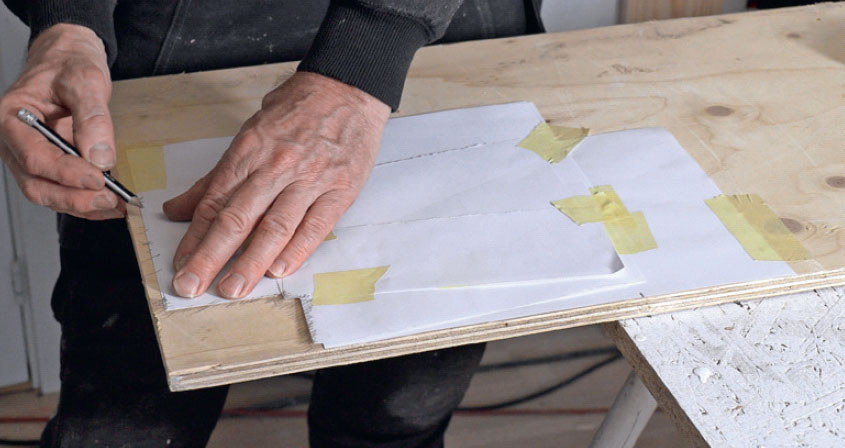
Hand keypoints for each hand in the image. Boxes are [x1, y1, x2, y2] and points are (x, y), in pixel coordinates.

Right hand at [0, 24, 122, 219]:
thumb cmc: (68, 63)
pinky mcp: (50, 163)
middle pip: (36, 184)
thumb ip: (92, 117)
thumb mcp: (85, 80)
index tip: (97, 179)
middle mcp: (15, 141)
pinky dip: (85, 200)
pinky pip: (62, 190)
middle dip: (74, 198)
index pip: (33, 156)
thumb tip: (99, 156)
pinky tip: (109, 203)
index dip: (66, 173)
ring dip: (81, 205)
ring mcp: (31, 155)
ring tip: (115, 205)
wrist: (68, 59)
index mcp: (12, 117)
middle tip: (108, 200)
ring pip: (48, 193)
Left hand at [163, 72, 389, 298]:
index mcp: (250, 150)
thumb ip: (216, 177)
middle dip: (211, 256)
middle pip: (238, 218)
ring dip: (250, 262)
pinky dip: (296, 251)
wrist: (347, 89)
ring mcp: (311, 179)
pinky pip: (315, 226)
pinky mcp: (340, 190)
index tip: (180, 264)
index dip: (194, 237)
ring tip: (232, 289)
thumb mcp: (249, 133)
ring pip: (275, 227)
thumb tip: (180, 208)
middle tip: (191, 285)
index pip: (215, 201)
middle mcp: (277, 166)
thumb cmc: (297, 110)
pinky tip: (278, 271)